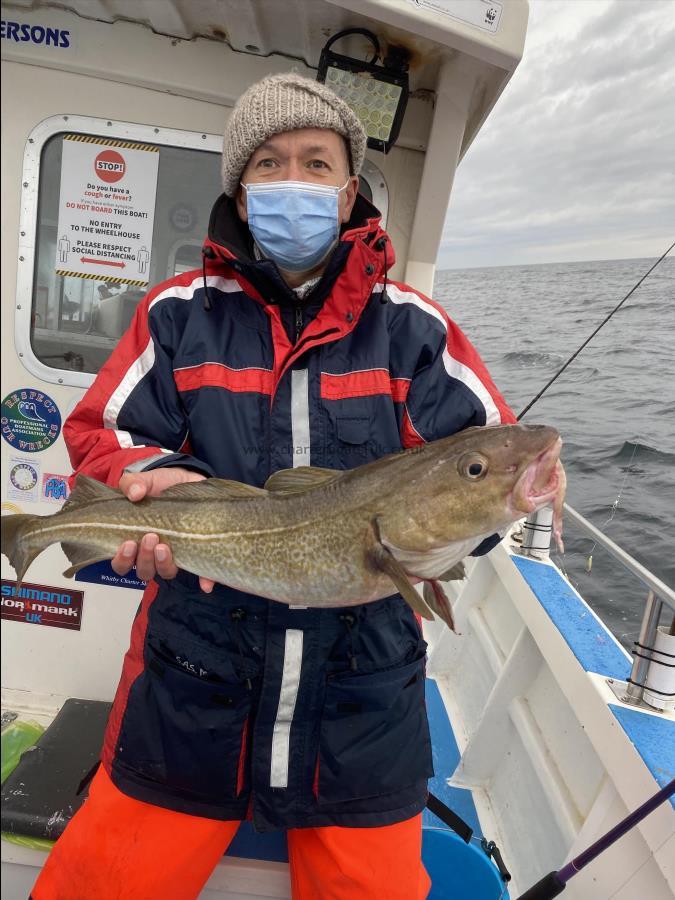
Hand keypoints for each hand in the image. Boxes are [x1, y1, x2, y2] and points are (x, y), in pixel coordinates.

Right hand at [111, 467, 216, 592]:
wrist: (188, 480)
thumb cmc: (160, 486)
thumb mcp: (145, 481)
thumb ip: (133, 484)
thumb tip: (135, 493)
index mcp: (134, 540)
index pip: (122, 563)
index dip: (122, 560)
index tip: (128, 543)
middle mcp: (152, 553)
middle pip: (143, 571)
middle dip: (145, 559)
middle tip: (151, 538)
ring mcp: (174, 554)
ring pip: (166, 573)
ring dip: (164, 564)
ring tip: (165, 546)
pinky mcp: (196, 552)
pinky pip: (200, 572)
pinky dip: (203, 578)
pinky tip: (205, 582)